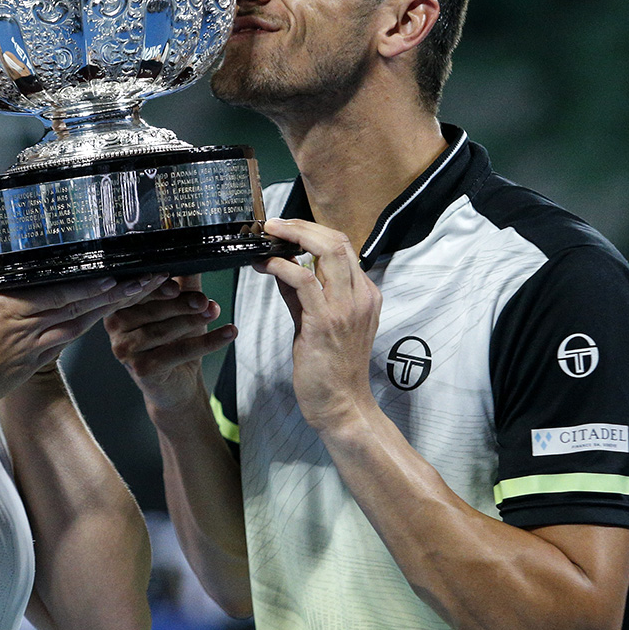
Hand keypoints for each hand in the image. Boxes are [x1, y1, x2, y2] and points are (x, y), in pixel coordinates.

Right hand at [0, 253, 165, 406]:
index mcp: (6, 307)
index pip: (58, 291)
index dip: (89, 283)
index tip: (114, 273)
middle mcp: (27, 326)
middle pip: (79, 305)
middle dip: (114, 292)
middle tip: (144, 280)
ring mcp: (34, 346)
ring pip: (80, 323)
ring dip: (109, 308)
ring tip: (135, 294)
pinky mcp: (34, 361)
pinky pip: (68, 339)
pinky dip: (87, 326)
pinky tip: (101, 316)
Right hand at [106, 275, 236, 413]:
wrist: (177, 383)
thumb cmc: (173, 341)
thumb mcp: (180, 306)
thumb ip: (184, 281)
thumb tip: (195, 252)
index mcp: (118, 304)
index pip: (137, 289)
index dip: (158, 284)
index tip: (178, 284)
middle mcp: (114, 326)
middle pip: (150, 310)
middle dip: (181, 303)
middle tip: (205, 300)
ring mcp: (124, 350)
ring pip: (162, 331)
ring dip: (193, 321)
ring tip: (216, 310)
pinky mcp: (141, 370)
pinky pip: (177, 352)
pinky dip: (207, 342)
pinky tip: (228, 333)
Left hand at [252, 218, 381, 429]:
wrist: (342, 405)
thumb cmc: (331, 368)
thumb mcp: (317, 321)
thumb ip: (302, 293)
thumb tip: (281, 265)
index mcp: (364, 294)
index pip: (342, 247)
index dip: (312, 231)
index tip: (285, 228)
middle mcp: (360, 296)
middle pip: (337, 241)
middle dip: (302, 225)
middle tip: (273, 224)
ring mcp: (346, 308)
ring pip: (326, 251)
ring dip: (292, 236)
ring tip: (266, 235)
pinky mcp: (325, 322)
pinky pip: (303, 280)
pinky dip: (280, 265)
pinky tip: (263, 265)